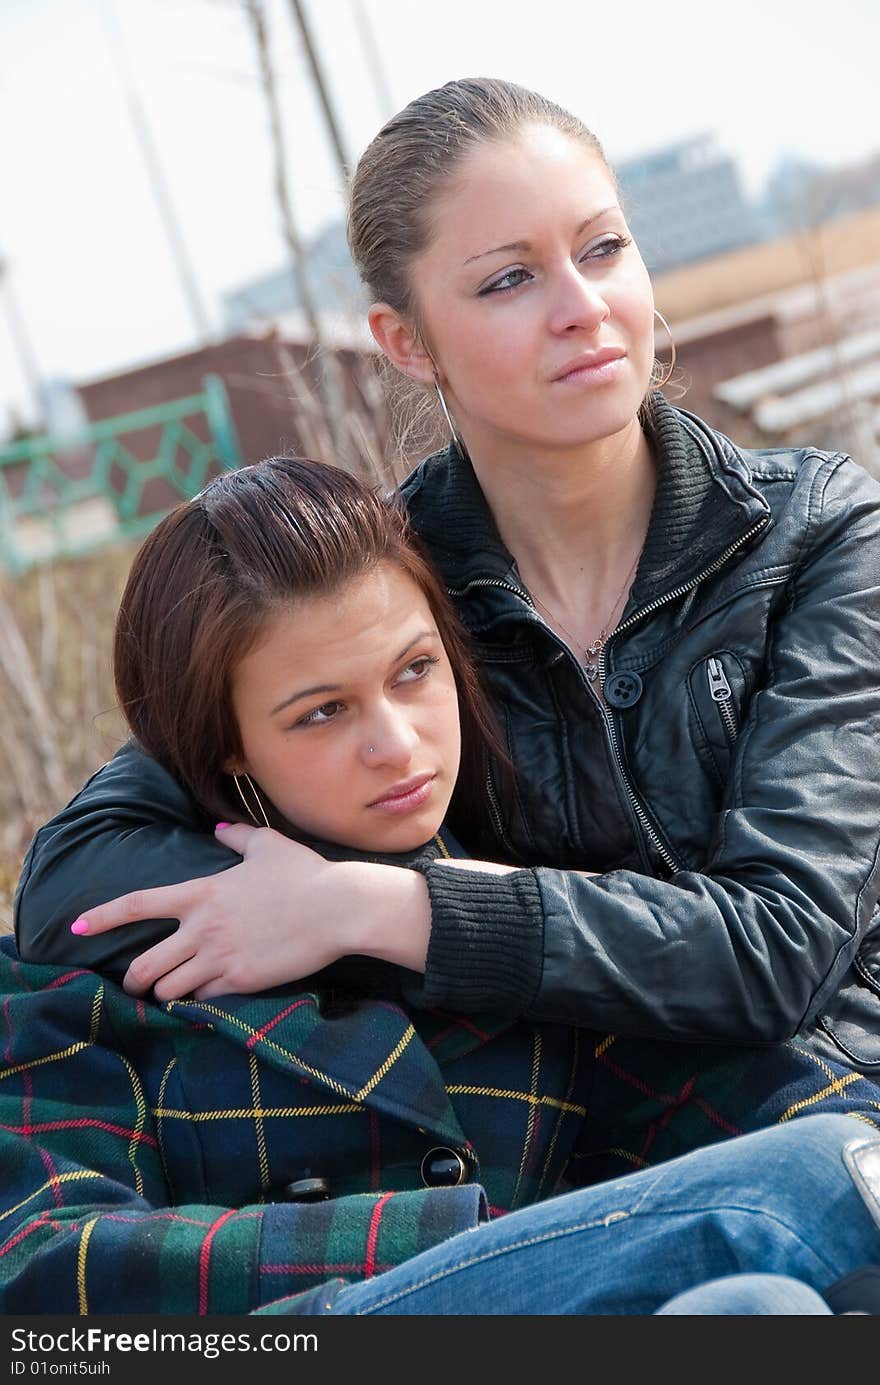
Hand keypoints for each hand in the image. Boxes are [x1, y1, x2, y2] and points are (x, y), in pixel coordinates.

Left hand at [70, 823, 376, 1001]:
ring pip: (169, 988)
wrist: (339, 908)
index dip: (101, 917)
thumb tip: (218, 830)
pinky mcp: (241, 981)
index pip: (138, 905)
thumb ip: (237, 836)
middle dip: (135, 979)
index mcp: (202, 892)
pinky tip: (208, 996)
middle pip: (144, 965)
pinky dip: (200, 1001)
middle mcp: (203, 927)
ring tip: (174, 991)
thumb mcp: (269, 845)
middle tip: (138, 983)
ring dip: (168, 992)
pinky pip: (203, 1000)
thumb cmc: (305, 873)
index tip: (75, 926)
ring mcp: (220, 957)